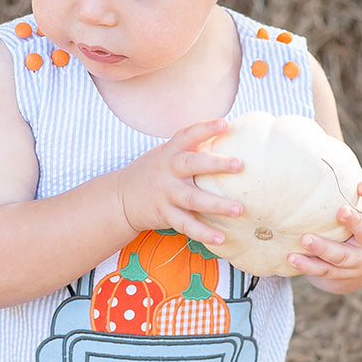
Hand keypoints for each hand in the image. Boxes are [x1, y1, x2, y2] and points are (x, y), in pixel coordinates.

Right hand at [114, 119, 242, 245]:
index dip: (206, 128)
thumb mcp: (168, 155)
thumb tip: (234, 141)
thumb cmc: (155, 172)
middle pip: (192, 164)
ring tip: (238, 209)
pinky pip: (187, 225)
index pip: (188, 135)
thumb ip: (192, 150)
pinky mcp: (166, 214)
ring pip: (193, 199)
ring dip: (217, 205)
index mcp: (171, 152)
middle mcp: (169, 171)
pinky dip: (203, 233)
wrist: (121, 198)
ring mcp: (167, 194)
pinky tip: (221, 238)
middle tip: (239, 164)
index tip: (225, 124)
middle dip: (216, 164)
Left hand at [287, 182, 361, 294]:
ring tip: (305, 239)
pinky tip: (291, 257)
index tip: (360, 185)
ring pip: (341, 256)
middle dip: (354, 222)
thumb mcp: (360, 209)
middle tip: (341, 211)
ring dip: (323, 248)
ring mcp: (357, 262)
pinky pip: (323, 271)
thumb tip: (319, 143)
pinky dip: (307, 265)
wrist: (361, 269)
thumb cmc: (355, 227)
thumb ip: (344, 190)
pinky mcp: (340, 276)